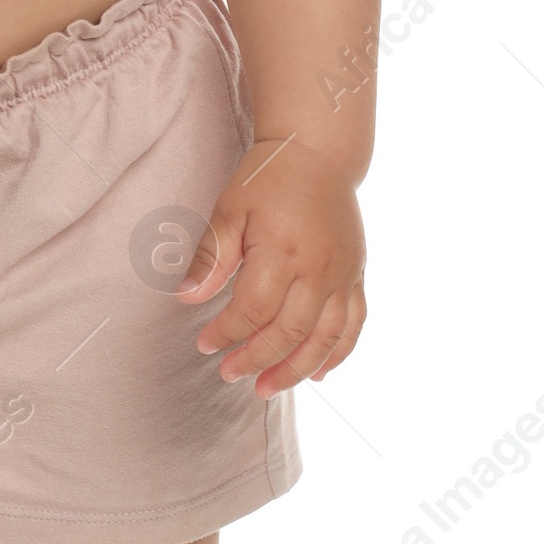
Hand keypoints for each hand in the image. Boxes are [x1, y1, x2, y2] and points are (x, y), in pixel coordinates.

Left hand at [176, 139, 365, 394]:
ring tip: (268, 389)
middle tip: (229, 375)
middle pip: (290, 331)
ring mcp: (343, 275)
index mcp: (284, 250)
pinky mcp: (357, 275)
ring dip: (297, 370)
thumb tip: (187, 298)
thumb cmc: (268, 179)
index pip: (254, 309)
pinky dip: (338, 354)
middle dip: (257, 359)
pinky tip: (318, 374)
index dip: (227, 332)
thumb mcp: (230, 208)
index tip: (205, 344)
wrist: (318, 154)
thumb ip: (211, 256)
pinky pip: (354, 325)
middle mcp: (320, 269)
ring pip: (325, 338)